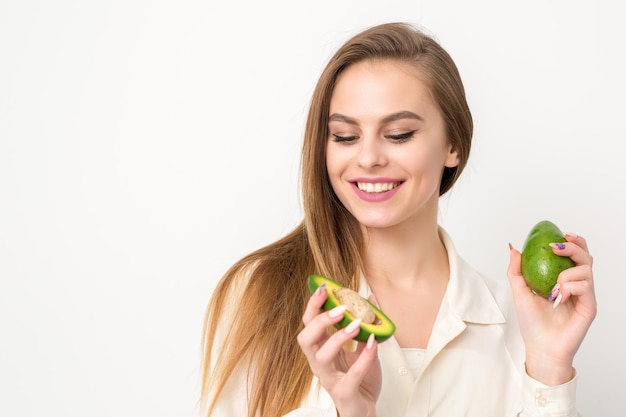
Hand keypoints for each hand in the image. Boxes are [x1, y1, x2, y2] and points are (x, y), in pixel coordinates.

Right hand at [297, 285, 380, 416]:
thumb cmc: (360, 380)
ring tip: (356, 324)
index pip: (308, 323)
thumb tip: (370, 299)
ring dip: (338, 337)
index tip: (324, 288)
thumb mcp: (362, 347)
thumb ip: (364, 326)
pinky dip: (364, 358)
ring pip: (321, 356)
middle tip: (340, 308)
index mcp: (320, 349)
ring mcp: (329, 379)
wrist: (366, 409)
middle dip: (320, 319)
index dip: (313, 305)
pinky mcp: (344, 392)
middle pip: (306, 338)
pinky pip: (351, 376)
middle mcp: (319, 363)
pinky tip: (372, 344)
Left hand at [507, 233, 596, 385]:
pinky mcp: (589, 307)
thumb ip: (517, 271)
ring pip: (586, 270)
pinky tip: (558, 297)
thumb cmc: (532, 322)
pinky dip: (570, 288)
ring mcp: (585, 296)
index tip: (561, 234)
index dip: (572, 241)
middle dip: (574, 247)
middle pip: (586, 257)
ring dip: (566, 273)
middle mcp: (577, 285)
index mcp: (564, 279)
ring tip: (553, 287)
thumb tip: (513, 248)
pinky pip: (586, 288)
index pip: (575, 255)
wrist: (540, 347)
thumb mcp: (519, 292)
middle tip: (557, 247)